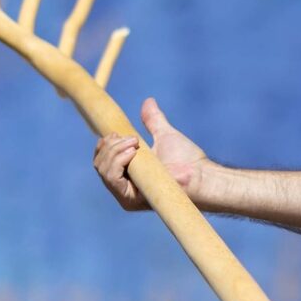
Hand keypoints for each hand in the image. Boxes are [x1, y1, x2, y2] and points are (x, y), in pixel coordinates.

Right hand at [92, 97, 209, 211]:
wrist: (201, 175)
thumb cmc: (188, 161)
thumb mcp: (164, 136)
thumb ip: (153, 122)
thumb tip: (148, 102)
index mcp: (128, 176)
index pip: (101, 160)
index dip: (104, 144)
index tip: (117, 133)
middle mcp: (124, 188)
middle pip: (99, 163)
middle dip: (110, 145)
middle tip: (133, 139)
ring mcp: (125, 195)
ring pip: (102, 169)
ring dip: (114, 150)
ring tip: (135, 143)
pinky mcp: (130, 199)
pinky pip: (111, 178)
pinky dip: (117, 161)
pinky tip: (132, 152)